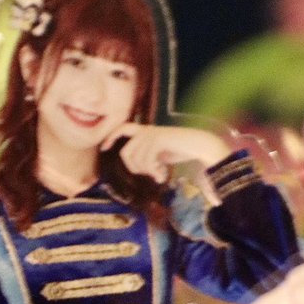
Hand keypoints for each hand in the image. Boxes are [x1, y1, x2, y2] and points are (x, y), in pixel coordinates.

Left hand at [101, 124, 230, 183]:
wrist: (199, 144)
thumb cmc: (181, 150)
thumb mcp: (160, 154)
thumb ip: (147, 157)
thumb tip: (137, 168)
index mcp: (145, 130)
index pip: (122, 129)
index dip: (111, 137)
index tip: (104, 148)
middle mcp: (146, 130)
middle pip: (126, 153)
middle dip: (135, 168)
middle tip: (149, 174)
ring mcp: (152, 134)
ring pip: (136, 160)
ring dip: (147, 172)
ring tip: (160, 174)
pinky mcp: (158, 140)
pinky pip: (146, 161)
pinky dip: (153, 171)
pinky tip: (163, 174)